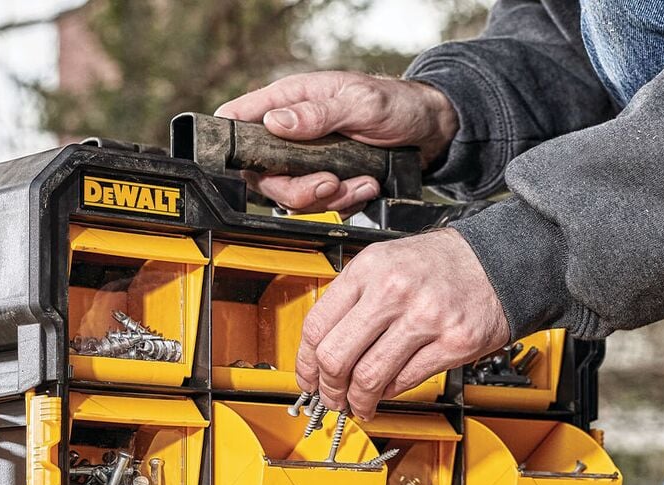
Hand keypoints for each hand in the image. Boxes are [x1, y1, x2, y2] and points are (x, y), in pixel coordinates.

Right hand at [215, 72, 457, 213]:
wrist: (428, 129)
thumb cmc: (395, 103)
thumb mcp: (360, 103)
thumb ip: (318, 113)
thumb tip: (275, 122)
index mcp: (289, 100)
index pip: (239, 118)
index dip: (235, 144)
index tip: (257, 166)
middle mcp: (291, 130)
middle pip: (263, 175)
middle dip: (298, 190)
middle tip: (331, 183)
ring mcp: (306, 158)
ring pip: (292, 197)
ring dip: (329, 199)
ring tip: (360, 182)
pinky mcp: (325, 178)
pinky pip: (320, 205)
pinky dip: (344, 203)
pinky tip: (365, 186)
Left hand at [298, 229, 509, 420]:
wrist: (496, 262)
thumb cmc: (440, 266)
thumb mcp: (386, 263)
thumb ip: (353, 299)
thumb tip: (322, 348)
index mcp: (370, 269)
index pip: (317, 326)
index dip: (306, 363)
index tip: (308, 378)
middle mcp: (395, 291)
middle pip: (337, 357)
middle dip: (329, 388)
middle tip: (332, 398)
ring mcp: (425, 318)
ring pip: (370, 377)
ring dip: (358, 400)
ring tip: (360, 404)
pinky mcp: (453, 343)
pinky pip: (406, 380)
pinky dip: (391, 393)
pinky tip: (388, 391)